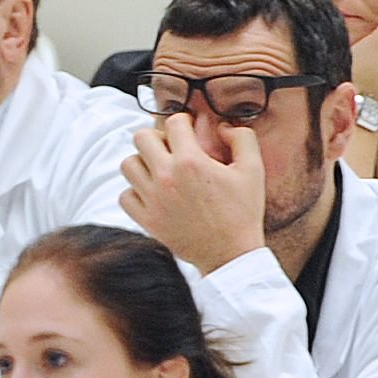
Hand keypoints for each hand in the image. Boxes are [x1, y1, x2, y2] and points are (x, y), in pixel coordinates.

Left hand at [119, 112, 267, 273]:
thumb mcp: (253, 170)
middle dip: (158, 137)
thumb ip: (241, 138)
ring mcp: (152, 199)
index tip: (190, 131)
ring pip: (128, 164)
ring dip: (143, 162)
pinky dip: (135, 191)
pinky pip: (124, 195)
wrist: (231, 255)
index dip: (184, 122)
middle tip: (172, 148)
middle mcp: (166, 177)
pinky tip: (153, 193)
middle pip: (141, 137)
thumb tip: (222, 127)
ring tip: (160, 170)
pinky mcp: (146, 220)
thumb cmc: (243, 212)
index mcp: (191, 162)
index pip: (173, 122)